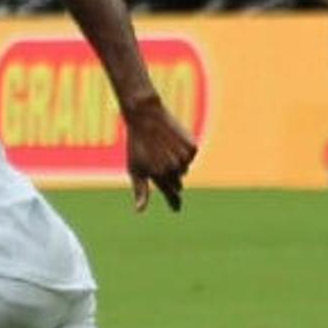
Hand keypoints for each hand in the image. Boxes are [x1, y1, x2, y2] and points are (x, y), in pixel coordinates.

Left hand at [123, 96, 196, 212]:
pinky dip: (183, 151)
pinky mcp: (192, 148)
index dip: (173, 202)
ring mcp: (183, 158)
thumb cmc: (137, 144)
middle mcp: (172, 168)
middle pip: (177, 182)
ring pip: (184, 169)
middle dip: (170, 175)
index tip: (176, 209)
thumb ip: (140, 190)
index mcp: (157, 174)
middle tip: (159, 158)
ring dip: (176, 162)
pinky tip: (173, 141)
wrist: (146, 116)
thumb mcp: (135, 167)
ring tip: (163, 147)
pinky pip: (190, 156)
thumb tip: (139, 211)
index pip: (171, 194)